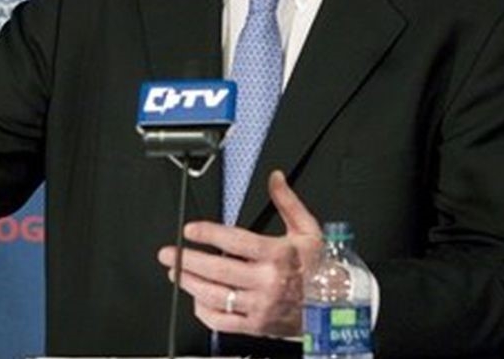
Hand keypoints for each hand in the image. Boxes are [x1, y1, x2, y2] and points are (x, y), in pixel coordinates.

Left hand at [157, 170, 322, 337]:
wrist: (335, 307)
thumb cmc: (320, 268)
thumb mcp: (309, 230)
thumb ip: (287, 202)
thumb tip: (275, 178)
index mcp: (278, 255)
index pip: (235, 242)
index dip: (208, 234)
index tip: (190, 230)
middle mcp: (267, 282)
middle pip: (219, 270)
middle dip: (188, 261)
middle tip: (169, 254)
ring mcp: (260, 306)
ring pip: (216, 296)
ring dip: (190, 284)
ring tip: (176, 273)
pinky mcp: (256, 326)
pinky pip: (222, 322)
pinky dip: (204, 311)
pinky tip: (196, 299)